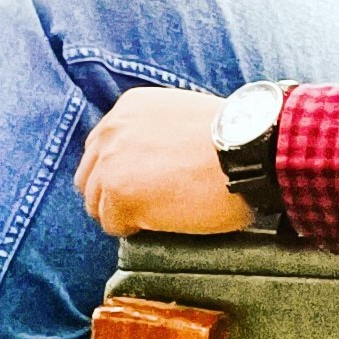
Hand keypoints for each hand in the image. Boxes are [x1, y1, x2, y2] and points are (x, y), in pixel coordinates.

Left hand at [75, 88, 254, 237]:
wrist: (249, 148)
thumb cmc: (233, 138)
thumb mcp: (183, 115)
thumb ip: (156, 132)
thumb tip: (150, 161)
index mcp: (127, 108)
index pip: (100, 148)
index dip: (119, 171)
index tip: (141, 184)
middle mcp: (111, 131)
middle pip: (89, 177)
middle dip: (112, 194)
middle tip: (146, 205)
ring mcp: (111, 163)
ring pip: (96, 203)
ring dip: (121, 213)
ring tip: (156, 215)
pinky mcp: (119, 194)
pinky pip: (113, 224)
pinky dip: (134, 229)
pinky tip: (162, 221)